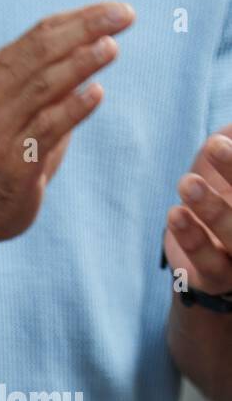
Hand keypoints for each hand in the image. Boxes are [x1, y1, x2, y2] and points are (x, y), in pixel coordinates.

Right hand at [0, 1, 133, 244]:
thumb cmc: (13, 145)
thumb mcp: (29, 101)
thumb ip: (57, 71)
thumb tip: (105, 34)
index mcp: (0, 72)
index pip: (43, 34)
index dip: (83, 18)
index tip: (121, 11)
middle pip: (42, 53)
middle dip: (85, 30)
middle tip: (125, 17)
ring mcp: (3, 129)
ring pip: (43, 87)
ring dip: (79, 65)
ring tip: (111, 48)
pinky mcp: (15, 162)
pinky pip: (45, 129)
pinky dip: (72, 109)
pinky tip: (97, 93)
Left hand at [165, 126, 231, 297]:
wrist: (206, 259)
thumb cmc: (224, 197)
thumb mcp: (229, 166)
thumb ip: (230, 139)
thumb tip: (229, 122)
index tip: (219, 137)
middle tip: (213, 144)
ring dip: (212, 207)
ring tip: (187, 183)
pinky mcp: (218, 278)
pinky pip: (207, 262)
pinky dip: (192, 238)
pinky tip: (175, 215)